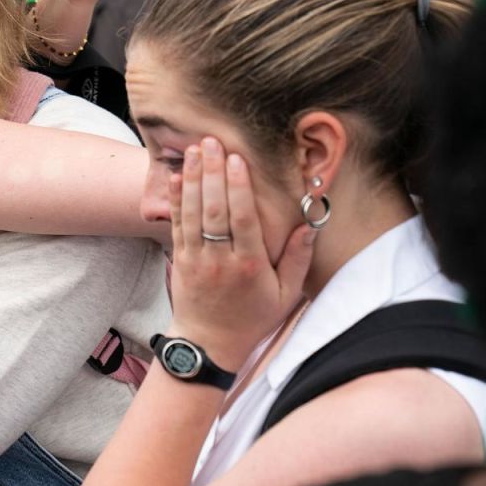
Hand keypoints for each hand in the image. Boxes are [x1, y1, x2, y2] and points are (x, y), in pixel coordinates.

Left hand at [167, 138, 314, 371]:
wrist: (209, 344)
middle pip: (215, 210)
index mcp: (249, 266)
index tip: (237, 159)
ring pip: (193, 213)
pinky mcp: (180, 259)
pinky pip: (176, 225)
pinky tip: (177, 177)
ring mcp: (197, 259)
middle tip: (211, 142)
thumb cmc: (252, 317)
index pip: (242, 220)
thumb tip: (309, 225)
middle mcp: (220, 260)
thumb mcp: (286, 295)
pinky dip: (176, 200)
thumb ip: (298, 259)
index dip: (238, 188)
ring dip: (193, 179)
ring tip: (194, 150)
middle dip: (212, 173)